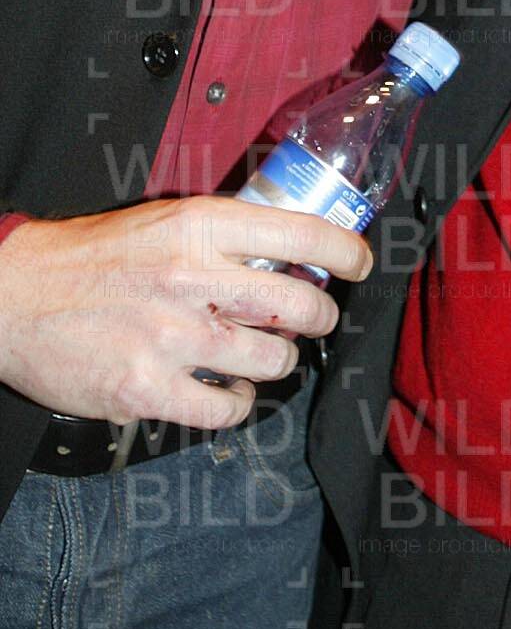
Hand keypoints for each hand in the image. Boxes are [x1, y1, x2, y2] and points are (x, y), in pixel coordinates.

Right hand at [0, 197, 370, 426]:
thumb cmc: (94, 256)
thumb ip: (224, 234)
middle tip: (313, 318)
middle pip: (300, 304)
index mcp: (200, 226)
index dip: (346, 250)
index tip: (359, 263)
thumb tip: (290, 247)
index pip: (301, 230)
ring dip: (279, 362)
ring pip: (274, 361)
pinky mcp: (148, 390)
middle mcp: (193, 278)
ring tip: (264, 354)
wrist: (16, 296)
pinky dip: (239, 404)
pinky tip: (229, 391)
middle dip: (320, 315)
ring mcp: (172, 338)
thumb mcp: (165, 220)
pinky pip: (227, 408)